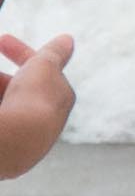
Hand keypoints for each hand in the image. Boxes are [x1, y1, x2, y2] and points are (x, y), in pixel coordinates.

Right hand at [0, 30, 76, 178]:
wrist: (13, 143)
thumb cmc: (31, 100)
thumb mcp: (44, 66)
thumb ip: (54, 53)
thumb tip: (67, 39)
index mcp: (60, 101)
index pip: (42, 72)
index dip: (22, 53)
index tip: (3, 39)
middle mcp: (43, 124)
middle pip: (17, 92)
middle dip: (2, 79)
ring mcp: (22, 142)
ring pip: (9, 108)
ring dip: (0, 88)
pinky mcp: (4, 155)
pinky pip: (5, 126)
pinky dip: (2, 115)